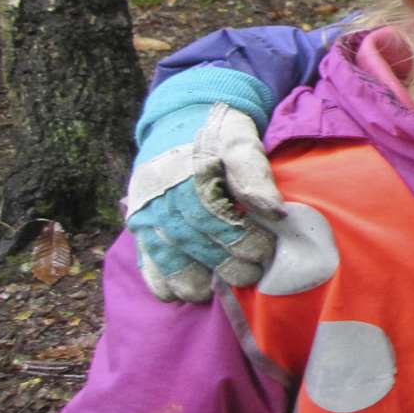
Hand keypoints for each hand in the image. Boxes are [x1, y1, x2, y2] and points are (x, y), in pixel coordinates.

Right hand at [125, 99, 282, 301]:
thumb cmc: (218, 132)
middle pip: (193, 239)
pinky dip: (158, 278)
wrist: (182, 118)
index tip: (263, 254)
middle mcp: (163, 194)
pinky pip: (144, 255)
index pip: (216, 216)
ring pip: (166, 253)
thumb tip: (273, 209)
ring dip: (188, 278)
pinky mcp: (139, 221)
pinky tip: (174, 294)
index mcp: (189, 174)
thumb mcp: (240, 139)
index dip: (240, 239)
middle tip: (249, 277)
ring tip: (210, 293)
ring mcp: (147, 210)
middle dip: (223, 263)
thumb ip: (254, 171)